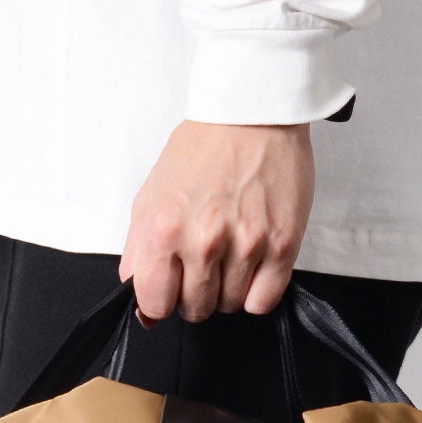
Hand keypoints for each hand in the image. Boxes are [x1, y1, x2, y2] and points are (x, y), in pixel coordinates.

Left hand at [120, 120, 313, 324]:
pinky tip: (252, 266)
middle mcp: (204, 241)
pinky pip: (263, 300)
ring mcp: (246, 245)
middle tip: (203, 263)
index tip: (170, 286)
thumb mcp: (151, 197)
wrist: (252, 113)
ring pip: (230, 306)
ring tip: (230, 254)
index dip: (161, 300)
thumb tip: (141, 306)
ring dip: (227, 289)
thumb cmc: (202, 150)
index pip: (155, 303)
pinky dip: (256, 292)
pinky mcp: (282, 245)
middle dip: (195, 294)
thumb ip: (139, 253)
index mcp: (165, 229)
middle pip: (195, 309)